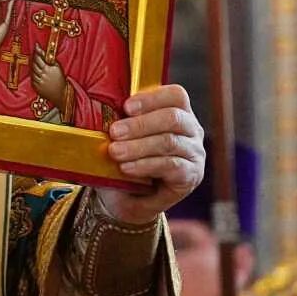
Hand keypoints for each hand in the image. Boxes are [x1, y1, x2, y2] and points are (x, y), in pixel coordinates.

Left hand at [31, 43, 68, 110]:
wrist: (61, 94)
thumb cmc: (61, 81)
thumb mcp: (58, 68)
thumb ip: (51, 60)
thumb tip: (45, 53)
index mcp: (47, 69)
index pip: (38, 57)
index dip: (36, 51)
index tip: (36, 46)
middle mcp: (41, 75)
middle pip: (33, 63)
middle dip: (33, 57)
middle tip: (34, 53)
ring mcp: (38, 81)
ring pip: (31, 70)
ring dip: (32, 65)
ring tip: (35, 61)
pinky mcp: (36, 87)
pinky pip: (31, 78)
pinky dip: (32, 73)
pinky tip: (35, 71)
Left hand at [95, 85, 204, 223]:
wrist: (128, 199)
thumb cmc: (126, 160)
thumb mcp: (123, 138)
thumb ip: (121, 122)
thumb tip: (101, 110)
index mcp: (178, 112)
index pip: (176, 96)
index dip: (151, 98)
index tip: (126, 107)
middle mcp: (192, 131)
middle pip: (173, 117)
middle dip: (140, 124)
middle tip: (114, 132)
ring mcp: (194, 154)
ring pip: (170, 142)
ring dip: (138, 146)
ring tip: (115, 152)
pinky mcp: (191, 176)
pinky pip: (170, 166)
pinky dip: (145, 165)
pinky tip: (127, 168)